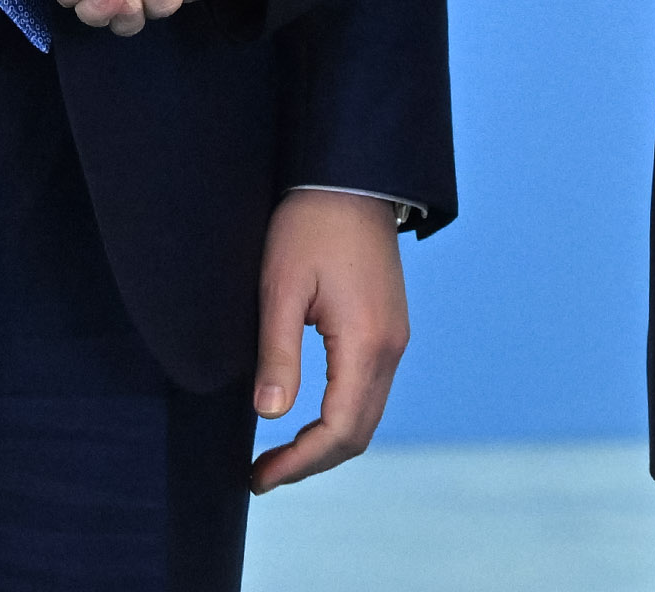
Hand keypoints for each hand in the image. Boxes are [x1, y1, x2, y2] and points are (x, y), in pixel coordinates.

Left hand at [248, 189, 408, 491]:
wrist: (351, 177)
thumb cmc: (310, 225)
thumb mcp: (281, 287)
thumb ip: (277, 353)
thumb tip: (271, 415)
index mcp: (366, 342)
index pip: (339, 429)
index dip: (300, 462)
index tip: (259, 476)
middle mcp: (390, 347)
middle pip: (358, 433)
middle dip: (312, 462)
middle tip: (263, 474)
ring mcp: (395, 338)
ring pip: (367, 415)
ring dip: (326, 443)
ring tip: (280, 454)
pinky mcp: (389, 328)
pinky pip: (369, 391)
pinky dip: (340, 418)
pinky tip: (307, 417)